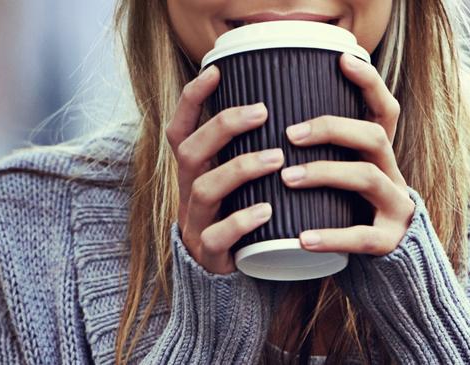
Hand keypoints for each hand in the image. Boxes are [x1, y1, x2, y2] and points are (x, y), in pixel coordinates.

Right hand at [166, 65, 283, 273]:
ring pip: (204, 189)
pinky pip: (217, 235)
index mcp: (195, 170)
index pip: (181, 129)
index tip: (215, 70)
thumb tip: (288, 112)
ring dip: (240, 169)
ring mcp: (196, 222)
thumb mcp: (238, 183)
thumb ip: (251, 152)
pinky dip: (241, 220)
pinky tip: (267, 210)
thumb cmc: (239, 215)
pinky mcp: (209, 253)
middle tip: (262, 111)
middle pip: (190, 151)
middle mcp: (189, 190)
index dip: (192, 99)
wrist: (224, 276)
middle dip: (223, 127)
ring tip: (277, 159)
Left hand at [281, 53, 415, 255]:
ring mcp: (394, 206)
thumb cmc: (350, 208)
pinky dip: (332, 236)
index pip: (384, 110)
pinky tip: (303, 238)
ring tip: (288, 177)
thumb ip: (326, 152)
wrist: (386, 257)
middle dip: (332, 129)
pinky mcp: (388, 240)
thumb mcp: (344, 174)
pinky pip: (364, 237)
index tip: (342, 59)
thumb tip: (272, 122)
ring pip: (368, 179)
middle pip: (374, 137)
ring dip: (325, 173)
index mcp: (380, 155)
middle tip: (290, 134)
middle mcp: (392, 173)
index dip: (369, 83)